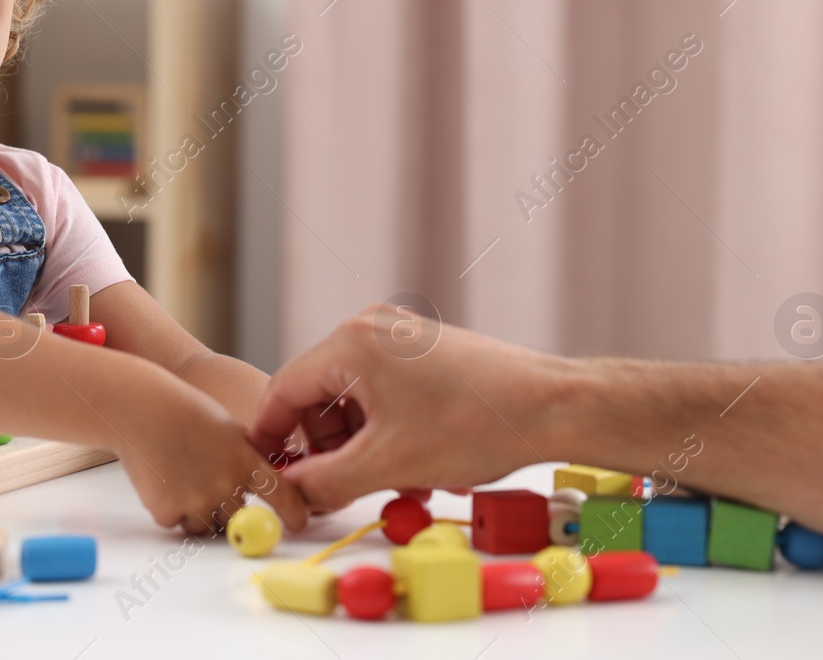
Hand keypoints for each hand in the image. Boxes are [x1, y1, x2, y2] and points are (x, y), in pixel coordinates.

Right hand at [119, 375, 309, 535]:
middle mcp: (225, 485)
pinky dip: (170, 509)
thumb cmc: (185, 412)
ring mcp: (196, 501)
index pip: (280, 494)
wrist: (142, 410)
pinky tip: (162, 479)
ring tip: (180, 477)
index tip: (299, 524)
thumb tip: (264, 481)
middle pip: (236, 518)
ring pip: (204, 526)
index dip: (293, 513)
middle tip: (204, 483)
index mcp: (245, 460)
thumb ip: (248, 456)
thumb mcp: (228, 429)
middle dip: (224, 509)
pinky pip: (175, 523)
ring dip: (196, 513)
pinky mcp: (168, 511)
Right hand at [248, 303, 578, 510]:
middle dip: (328, 448)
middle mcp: (369, 328)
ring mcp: (397, 336)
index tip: (270, 475)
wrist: (552, 407)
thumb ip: (326, 482)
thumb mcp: (390, 464)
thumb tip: (293, 494)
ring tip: (397, 481)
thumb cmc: (475, 425)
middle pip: (317, 396)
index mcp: (350, 343)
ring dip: (361, 445)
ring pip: (353, 400)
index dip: (272, 440)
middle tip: (342, 490)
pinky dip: (387, 431)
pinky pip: (383, 394)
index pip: (283, 391)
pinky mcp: (422, 350)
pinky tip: (417, 465)